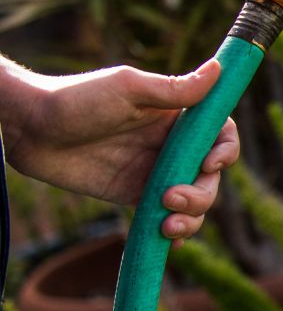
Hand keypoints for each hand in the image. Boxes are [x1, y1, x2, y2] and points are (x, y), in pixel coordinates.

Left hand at [2, 62, 240, 240]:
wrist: (28, 129)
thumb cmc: (75, 98)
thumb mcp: (127, 89)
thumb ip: (174, 89)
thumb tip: (219, 68)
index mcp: (176, 117)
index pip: (220, 135)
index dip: (225, 152)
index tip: (209, 164)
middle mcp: (170, 146)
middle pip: (210, 177)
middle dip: (201, 195)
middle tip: (170, 199)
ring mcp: (154, 173)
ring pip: (193, 202)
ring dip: (190, 219)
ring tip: (165, 225)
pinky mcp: (133, 196)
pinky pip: (164, 218)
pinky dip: (173, 235)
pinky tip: (166, 242)